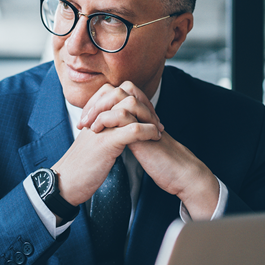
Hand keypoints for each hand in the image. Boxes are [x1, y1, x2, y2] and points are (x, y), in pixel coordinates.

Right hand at [53, 83, 162, 205]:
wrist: (65, 182)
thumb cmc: (81, 166)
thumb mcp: (93, 142)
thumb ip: (104, 129)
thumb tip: (121, 126)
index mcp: (93, 114)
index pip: (116, 91)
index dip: (136, 99)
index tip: (147, 116)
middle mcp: (96, 116)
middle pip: (124, 93)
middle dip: (145, 105)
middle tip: (157, 121)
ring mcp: (101, 128)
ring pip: (130, 107)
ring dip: (149, 117)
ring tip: (158, 130)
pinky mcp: (106, 143)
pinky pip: (133, 130)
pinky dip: (148, 131)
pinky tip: (154, 138)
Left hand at [75, 82, 217, 218]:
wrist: (180, 174)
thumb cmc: (160, 162)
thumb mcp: (139, 144)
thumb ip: (127, 133)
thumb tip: (110, 133)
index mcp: (140, 114)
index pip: (116, 94)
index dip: (98, 102)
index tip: (85, 119)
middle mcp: (142, 112)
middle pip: (117, 90)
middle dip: (96, 102)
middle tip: (83, 120)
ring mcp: (144, 118)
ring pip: (121, 97)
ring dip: (99, 108)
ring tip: (89, 125)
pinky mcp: (144, 130)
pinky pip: (124, 115)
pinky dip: (107, 119)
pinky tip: (97, 131)